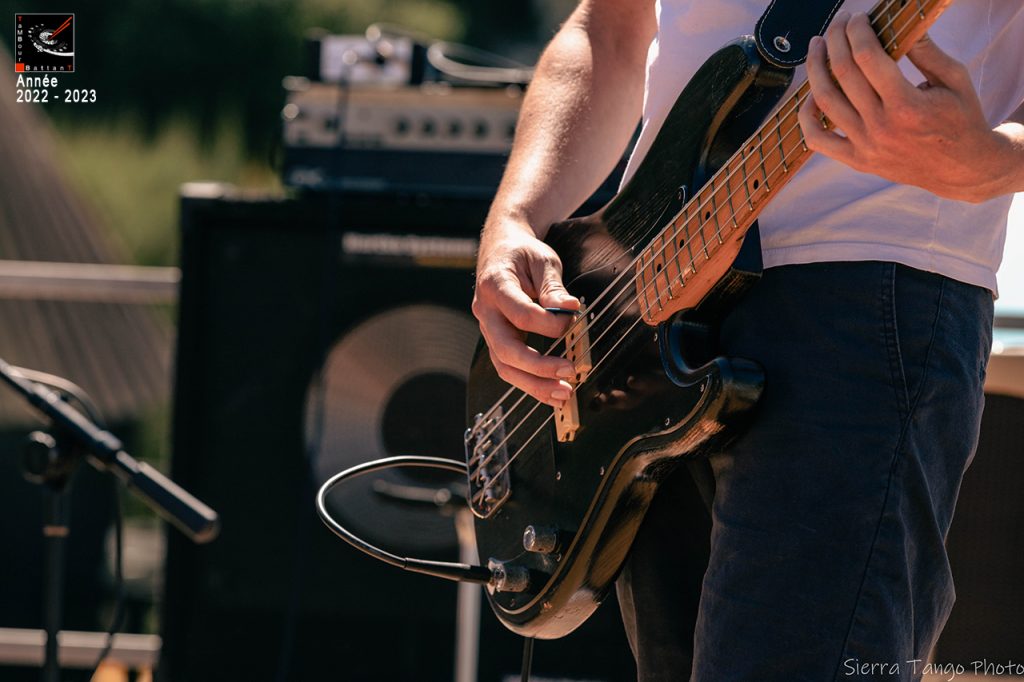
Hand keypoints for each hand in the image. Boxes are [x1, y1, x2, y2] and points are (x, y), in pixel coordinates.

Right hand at [473, 219, 579, 406]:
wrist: (501, 249)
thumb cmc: (523, 254)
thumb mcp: (542, 261)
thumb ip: (554, 287)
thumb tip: (570, 309)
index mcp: (494, 285)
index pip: (520, 314)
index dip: (549, 324)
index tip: (572, 321)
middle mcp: (485, 311)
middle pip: (506, 349)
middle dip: (539, 367)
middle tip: (569, 371)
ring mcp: (488, 329)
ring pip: (505, 366)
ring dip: (534, 385)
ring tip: (563, 394)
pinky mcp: (496, 340)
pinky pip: (509, 367)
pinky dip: (530, 383)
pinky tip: (551, 393)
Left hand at [799, 11, 1011, 202]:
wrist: (962, 169)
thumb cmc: (961, 117)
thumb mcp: (954, 79)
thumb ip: (927, 51)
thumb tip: (904, 23)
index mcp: (907, 104)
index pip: (867, 58)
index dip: (856, 31)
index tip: (857, 17)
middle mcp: (881, 126)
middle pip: (842, 74)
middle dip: (835, 40)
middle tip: (836, 24)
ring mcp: (865, 146)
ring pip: (824, 102)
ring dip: (814, 69)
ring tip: (816, 48)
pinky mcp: (856, 161)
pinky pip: (817, 140)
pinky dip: (807, 116)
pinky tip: (812, 94)